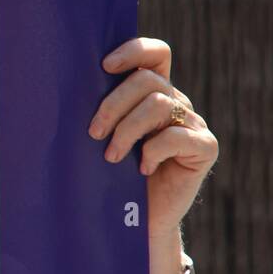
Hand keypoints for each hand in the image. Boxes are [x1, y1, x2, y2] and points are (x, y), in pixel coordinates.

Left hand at [88, 38, 217, 273]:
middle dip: (113, 104)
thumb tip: (68, 83)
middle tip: (93, 132)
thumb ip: (101, 110)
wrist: (137, 222)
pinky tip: (141, 169)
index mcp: (153, 93)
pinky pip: (177, 136)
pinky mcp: (204, 148)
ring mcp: (193, 124)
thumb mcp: (102, 137)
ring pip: (159, 105)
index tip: (104, 66)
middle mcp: (176, 103)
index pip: (156, 54)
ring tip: (110, 156)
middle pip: (148, 80)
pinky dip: (152, 151)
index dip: (134, 51)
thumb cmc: (111, 177)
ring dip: (127, 130)